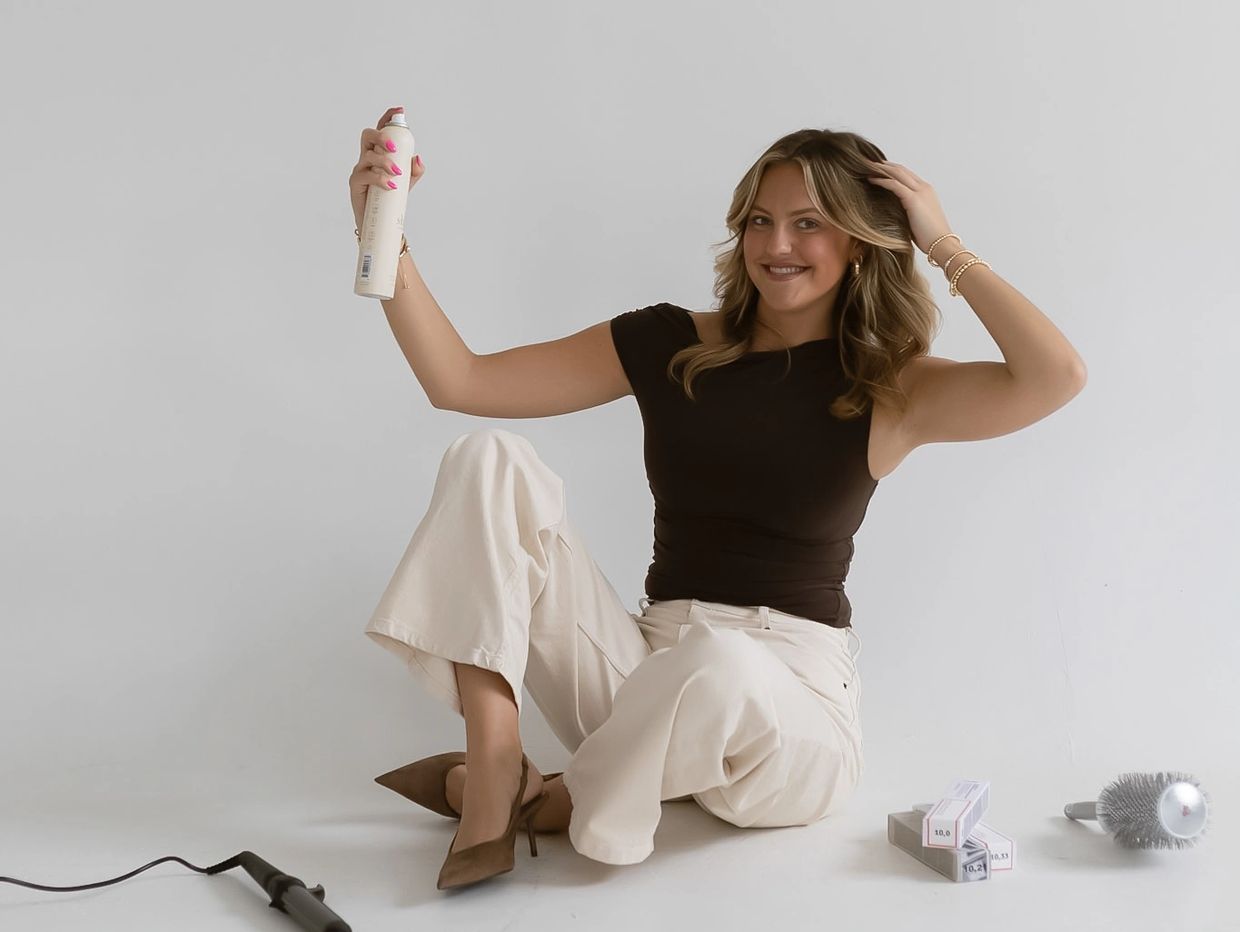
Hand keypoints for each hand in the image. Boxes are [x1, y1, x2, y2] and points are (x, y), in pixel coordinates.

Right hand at [349, 106, 424, 231]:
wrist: (380, 221)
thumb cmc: (391, 198)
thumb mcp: (407, 184)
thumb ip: (415, 171)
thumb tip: (418, 158)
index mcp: (379, 153)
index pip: (381, 131)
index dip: (387, 118)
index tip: (400, 111)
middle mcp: (367, 158)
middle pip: (367, 136)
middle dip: (381, 136)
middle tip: (395, 147)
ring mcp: (360, 169)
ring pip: (368, 156)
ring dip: (384, 162)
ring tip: (397, 173)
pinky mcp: (355, 183)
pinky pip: (365, 175)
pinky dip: (379, 178)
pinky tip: (390, 185)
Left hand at [863, 158, 953, 260]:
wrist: (942, 245)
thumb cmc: (929, 238)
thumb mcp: (916, 219)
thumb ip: (906, 211)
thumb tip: (890, 212)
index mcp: (926, 191)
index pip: (906, 175)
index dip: (891, 170)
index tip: (877, 169)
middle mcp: (924, 188)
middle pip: (901, 169)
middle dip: (884, 165)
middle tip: (867, 163)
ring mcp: (920, 192)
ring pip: (897, 173)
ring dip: (880, 169)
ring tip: (865, 167)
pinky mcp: (914, 199)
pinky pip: (894, 184)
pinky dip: (881, 180)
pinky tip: (870, 179)